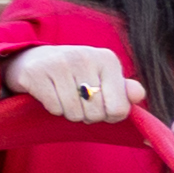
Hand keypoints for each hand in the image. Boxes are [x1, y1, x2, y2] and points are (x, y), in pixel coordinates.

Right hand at [12, 42, 141, 125]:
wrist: (34, 60)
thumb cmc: (77, 74)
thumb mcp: (104, 77)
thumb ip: (123, 89)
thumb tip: (138, 94)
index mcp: (107, 59)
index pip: (119, 108)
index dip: (110, 115)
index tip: (101, 105)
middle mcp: (85, 57)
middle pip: (96, 114)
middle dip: (88, 115)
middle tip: (80, 101)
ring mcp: (59, 63)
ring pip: (74, 113)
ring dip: (70, 113)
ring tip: (66, 97)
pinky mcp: (36, 73)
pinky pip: (55, 109)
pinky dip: (54, 109)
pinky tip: (52, 94)